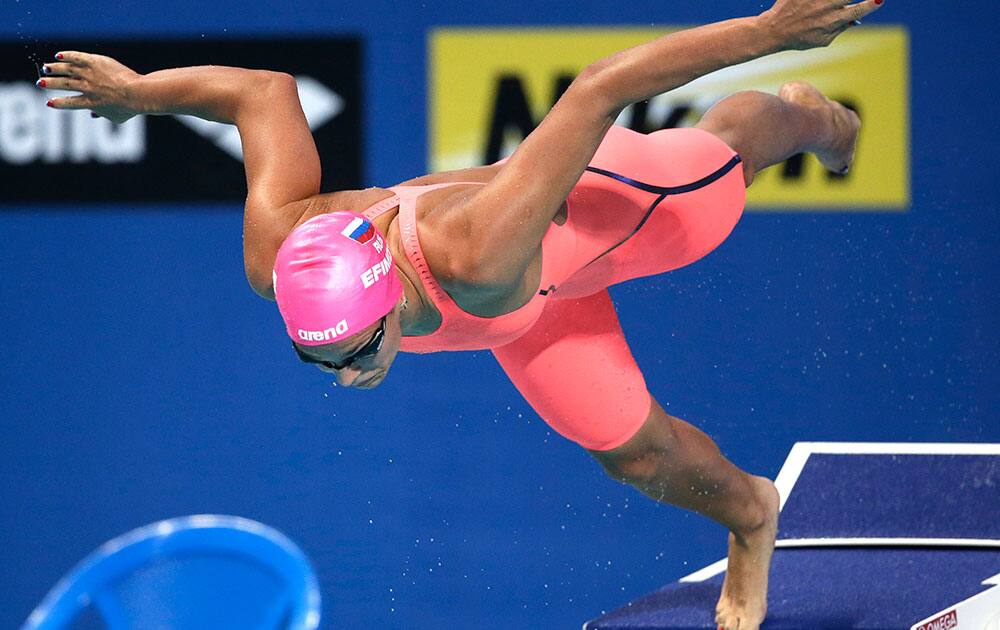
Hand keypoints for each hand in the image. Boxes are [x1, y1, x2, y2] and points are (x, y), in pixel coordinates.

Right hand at [38, 51, 141, 123]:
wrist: (137, 93)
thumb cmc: (130, 108)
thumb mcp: (116, 117)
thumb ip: (102, 115)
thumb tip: (93, 115)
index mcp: (90, 103)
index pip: (70, 103)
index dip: (59, 103)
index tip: (49, 103)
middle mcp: (87, 88)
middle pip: (64, 85)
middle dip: (51, 84)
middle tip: (41, 83)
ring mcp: (90, 74)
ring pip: (68, 70)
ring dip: (55, 69)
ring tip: (46, 68)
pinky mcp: (95, 62)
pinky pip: (77, 57)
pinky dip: (67, 56)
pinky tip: (58, 56)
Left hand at [760, 0, 884, 49]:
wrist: (774, 30)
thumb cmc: (799, 38)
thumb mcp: (821, 41)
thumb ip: (839, 29)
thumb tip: (855, 18)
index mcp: (833, 21)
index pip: (859, 10)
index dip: (871, 4)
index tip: (879, 0)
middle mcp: (827, 7)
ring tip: (837, 2)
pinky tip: (820, 2)